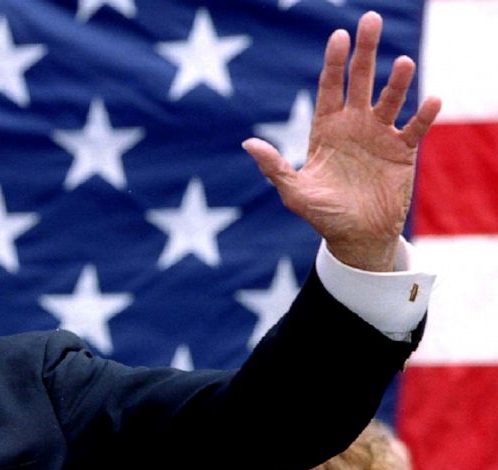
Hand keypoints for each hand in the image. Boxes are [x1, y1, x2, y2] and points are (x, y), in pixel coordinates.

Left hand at [242, 11, 441, 271]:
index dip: (333, 63)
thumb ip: (274, 166)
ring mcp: (379, 136)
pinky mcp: (402, 152)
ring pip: (390, 100)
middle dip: (365, 52)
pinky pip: (415, 128)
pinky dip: (423, 115)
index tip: (338, 36)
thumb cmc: (321, 214)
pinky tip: (431, 101)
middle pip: (360, 81)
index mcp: (326, 130)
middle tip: (370, 21)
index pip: (330, 88)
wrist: (355, 237)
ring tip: (403, 63)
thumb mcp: (294, 192)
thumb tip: (248, 142)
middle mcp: (353, 126)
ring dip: (398, 81)